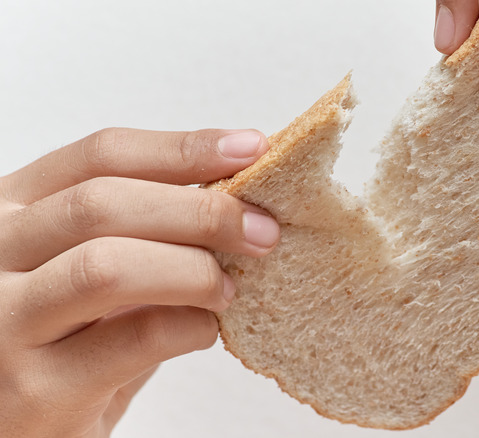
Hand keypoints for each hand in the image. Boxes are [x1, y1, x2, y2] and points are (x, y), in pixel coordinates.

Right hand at [0, 128, 279, 436]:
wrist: (18, 425)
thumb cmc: (62, 339)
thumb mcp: (82, 270)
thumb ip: (140, 233)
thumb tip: (237, 199)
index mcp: (13, 210)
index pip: (101, 155)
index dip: (183, 148)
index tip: (251, 150)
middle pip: (103, 204)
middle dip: (200, 211)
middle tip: (262, 229)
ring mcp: (5, 323)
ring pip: (108, 266)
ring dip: (192, 269)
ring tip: (230, 287)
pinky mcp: (37, 389)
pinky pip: (134, 338)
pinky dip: (189, 326)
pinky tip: (205, 330)